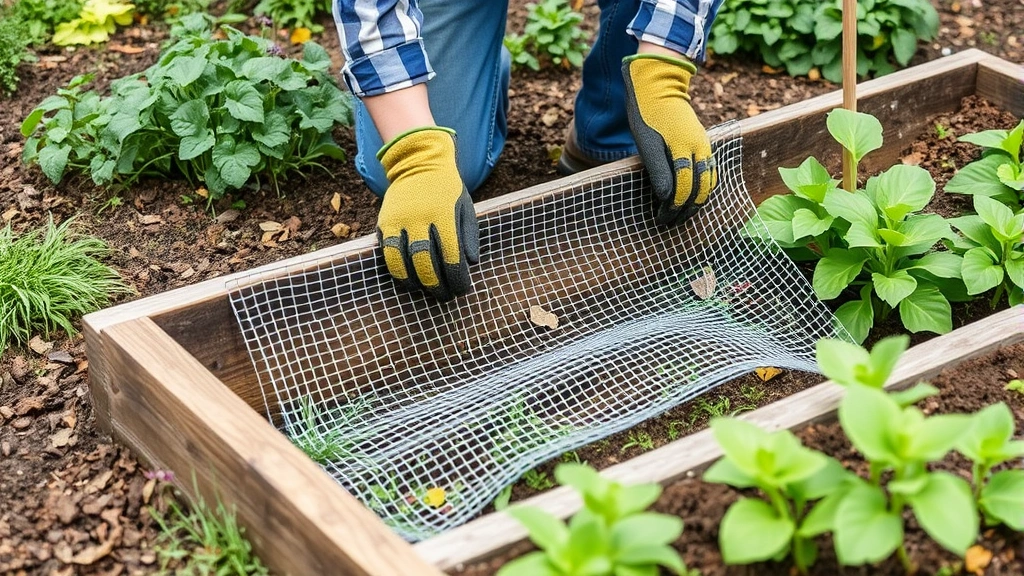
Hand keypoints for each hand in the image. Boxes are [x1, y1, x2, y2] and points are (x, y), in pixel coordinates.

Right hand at [376, 127, 478, 300]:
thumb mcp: (464, 207)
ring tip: (422, 290)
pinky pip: (387, 252)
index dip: (457, 278)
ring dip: (412, 282)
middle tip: (445, 296)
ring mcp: (399, 221)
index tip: (462, 289)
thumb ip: (468, 235)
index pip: (451, 256)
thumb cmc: (446, 189)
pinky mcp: (384, 222)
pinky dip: (396, 269)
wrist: (419, 161)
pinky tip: (407, 277)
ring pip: (400, 262)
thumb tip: (469, 264)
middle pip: (425, 263)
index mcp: (444, 215)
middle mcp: (420, 219)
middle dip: (436, 286)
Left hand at [621, 53, 716, 225]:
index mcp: (684, 148)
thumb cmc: (647, 113)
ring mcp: (704, 144)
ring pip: (709, 181)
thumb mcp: (646, 143)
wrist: (659, 84)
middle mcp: (700, 148)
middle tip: (671, 222)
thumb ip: (658, 170)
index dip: (673, 208)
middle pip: (700, 189)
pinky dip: (703, 187)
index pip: (684, 188)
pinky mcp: (702, 142)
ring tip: (682, 214)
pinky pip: (709, 170)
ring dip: (697, 201)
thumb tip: (666, 197)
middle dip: (687, 210)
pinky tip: (692, 195)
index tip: (661, 219)